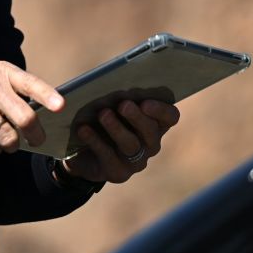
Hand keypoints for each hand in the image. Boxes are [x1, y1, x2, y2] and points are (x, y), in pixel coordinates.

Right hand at [0, 48, 63, 154]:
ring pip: (10, 139)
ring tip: (7, 140)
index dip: (48, 96)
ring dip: (12, 145)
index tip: (61, 107)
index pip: (32, 84)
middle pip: (26, 119)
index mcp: (2, 72)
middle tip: (37, 140)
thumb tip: (34, 115)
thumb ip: (10, 88)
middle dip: (36, 135)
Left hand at [63, 99, 179, 183]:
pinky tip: (83, 129)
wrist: (83, 153)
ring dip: (116, 128)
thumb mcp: (109, 104)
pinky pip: (108, 157)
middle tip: (123, 104)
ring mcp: (135, 161)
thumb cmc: (101, 120)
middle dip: (137, 117)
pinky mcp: (117, 172)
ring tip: (103, 114)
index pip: (170, 117)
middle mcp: (150, 143)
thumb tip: (109, 80)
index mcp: (154, 123)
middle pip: (151, 131)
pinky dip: (95, 141)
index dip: (161, 110)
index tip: (145, 102)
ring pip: (131, 145)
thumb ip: (115, 94)